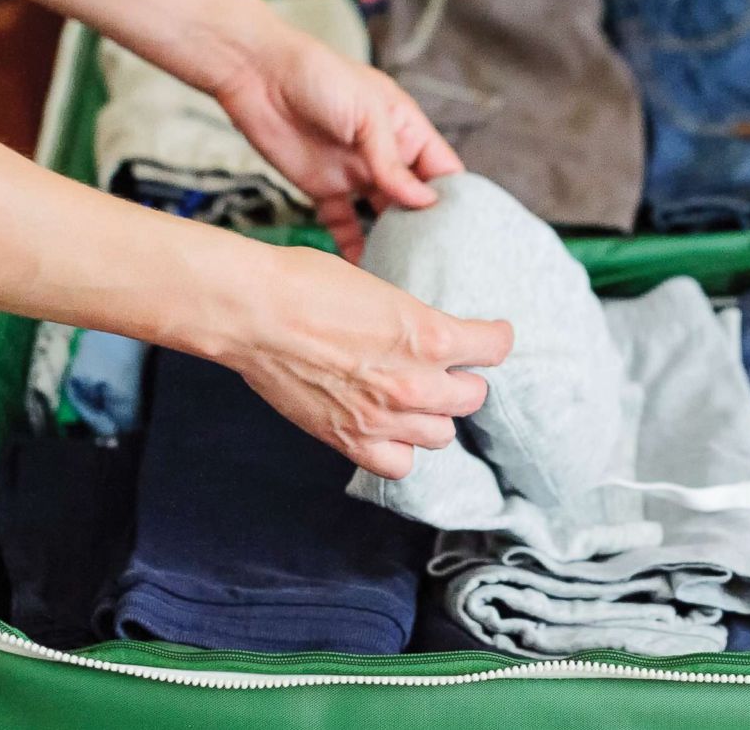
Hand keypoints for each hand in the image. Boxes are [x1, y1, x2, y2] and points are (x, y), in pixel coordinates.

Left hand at [214, 28, 458, 262]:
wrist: (257, 74)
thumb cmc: (319, 75)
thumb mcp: (368, 114)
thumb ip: (393, 162)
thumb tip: (424, 201)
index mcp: (406, 131)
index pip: (442, 170)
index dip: (455, 199)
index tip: (463, 232)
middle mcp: (385, 157)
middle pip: (415, 200)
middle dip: (426, 228)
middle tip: (437, 261)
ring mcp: (355, 175)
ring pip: (383, 218)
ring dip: (393, 241)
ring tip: (406, 270)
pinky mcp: (323, 190)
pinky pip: (344, 225)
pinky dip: (353, 246)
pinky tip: (364, 268)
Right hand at [221, 243, 513, 478]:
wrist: (253, 313)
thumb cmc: (308, 285)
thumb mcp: (382, 292)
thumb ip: (416, 323)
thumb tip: (431, 336)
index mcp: (430, 335)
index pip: (495, 348)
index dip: (493, 339)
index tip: (489, 337)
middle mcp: (415, 382)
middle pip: (473, 396)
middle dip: (462, 380)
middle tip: (444, 369)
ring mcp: (384, 417)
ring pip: (442, 434)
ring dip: (434, 415)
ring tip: (415, 399)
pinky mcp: (350, 440)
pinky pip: (400, 465)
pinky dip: (400, 449)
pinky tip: (390, 429)